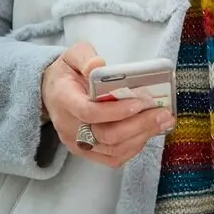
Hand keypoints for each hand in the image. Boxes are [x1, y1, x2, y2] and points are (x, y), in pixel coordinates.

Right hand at [40, 41, 173, 167]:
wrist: (51, 92)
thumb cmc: (67, 72)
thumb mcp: (73, 55)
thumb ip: (85, 57)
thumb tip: (99, 64)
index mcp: (64, 100)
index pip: (88, 112)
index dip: (115, 111)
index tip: (139, 102)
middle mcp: (69, 126)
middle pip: (105, 135)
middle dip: (138, 125)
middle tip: (163, 113)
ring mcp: (77, 142)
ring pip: (112, 150)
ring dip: (141, 137)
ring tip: (163, 122)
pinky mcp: (86, 151)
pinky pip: (111, 158)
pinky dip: (133, 148)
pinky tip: (148, 133)